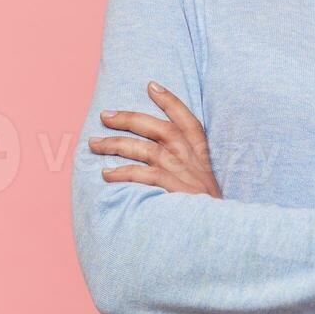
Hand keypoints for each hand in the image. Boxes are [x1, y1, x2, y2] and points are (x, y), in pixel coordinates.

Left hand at [88, 81, 222, 197]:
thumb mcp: (204, 178)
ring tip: (94, 143)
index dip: (170, 100)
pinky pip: (140, 175)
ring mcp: (180, 172)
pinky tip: (105, 174)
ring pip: (144, 149)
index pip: (187, 119)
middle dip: (129, 118)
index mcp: (200, 152)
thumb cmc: (207, 205)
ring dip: (116, 144)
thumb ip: (188, 162)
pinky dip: (121, 173)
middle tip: (105, 115)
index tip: (151, 85)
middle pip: (158, 128)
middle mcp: (190, 157)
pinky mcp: (170, 188)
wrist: (220, 228)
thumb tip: (158, 151)